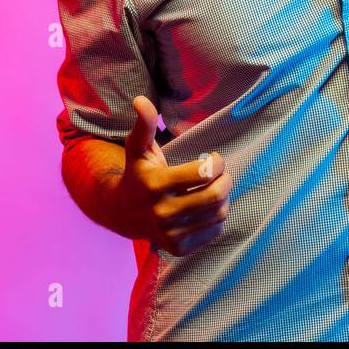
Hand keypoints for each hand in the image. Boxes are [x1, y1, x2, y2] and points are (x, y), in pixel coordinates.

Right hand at [115, 95, 233, 256]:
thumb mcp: (137, 148)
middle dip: (227, 179)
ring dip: (224, 197)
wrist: (122, 213)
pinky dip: (218, 217)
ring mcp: (171, 234)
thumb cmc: (137, 174)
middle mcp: (162, 212)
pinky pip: (215, 231)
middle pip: (215, 195)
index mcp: (155, 185)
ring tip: (216, 188)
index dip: (218, 162)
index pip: (204, 173)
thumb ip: (143, 124)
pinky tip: (207, 207)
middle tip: (223, 173)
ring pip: (219, 213)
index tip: (215, 157)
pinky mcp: (179, 248)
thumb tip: (141, 99)